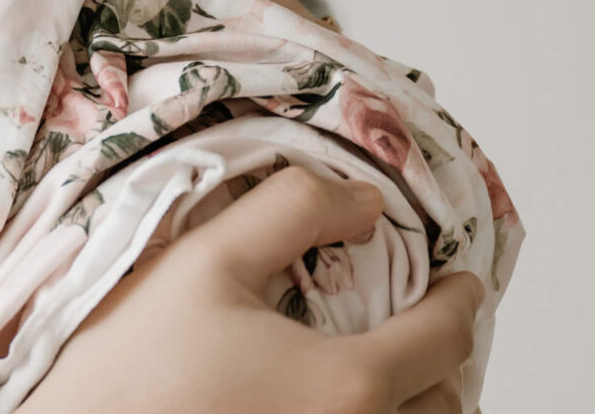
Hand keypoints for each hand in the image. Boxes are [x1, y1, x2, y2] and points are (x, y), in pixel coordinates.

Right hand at [16, 167, 482, 413]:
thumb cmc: (133, 364)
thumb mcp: (205, 261)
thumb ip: (290, 211)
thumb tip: (362, 201)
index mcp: (347, 383)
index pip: (444, 336)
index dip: (461, 298)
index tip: (461, 279)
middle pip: (445, 403)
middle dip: (444, 357)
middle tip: (422, 322)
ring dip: (417, 402)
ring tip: (389, 372)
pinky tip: (333, 403)